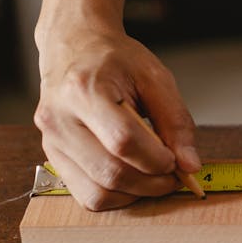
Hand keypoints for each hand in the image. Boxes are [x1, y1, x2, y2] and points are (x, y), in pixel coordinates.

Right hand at [33, 25, 199, 210]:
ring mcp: (51, 141)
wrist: (75, 47)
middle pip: (110, 172)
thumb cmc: (115, 60)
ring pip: (97, 192)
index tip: (178, 161)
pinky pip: (86, 195)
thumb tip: (190, 165)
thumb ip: (176, 122)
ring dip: (136, 194)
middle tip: (174, 174)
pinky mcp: (53, 157)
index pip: (124, 141)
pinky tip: (134, 178)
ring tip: (155, 175)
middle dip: (152, 182)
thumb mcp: (156, 78)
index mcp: (84, 90)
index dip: (158, 159)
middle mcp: (59, 119)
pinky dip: (117, 196)